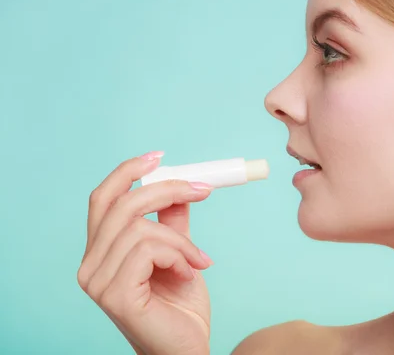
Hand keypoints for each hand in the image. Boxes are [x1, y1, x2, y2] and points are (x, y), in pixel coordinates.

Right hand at [77, 151, 212, 354]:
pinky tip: (188, 274)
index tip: (161, 157)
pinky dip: (178, 255)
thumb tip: (181, 184)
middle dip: (167, 190)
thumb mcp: (178, 252)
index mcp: (100, 252)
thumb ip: (172, 221)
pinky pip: (148, 249)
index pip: (102, 199)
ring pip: (141, 227)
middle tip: (203, 191)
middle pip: (120, 204)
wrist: (188, 348)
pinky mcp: (113, 294)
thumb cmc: (180, 306)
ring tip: (198, 260)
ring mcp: (96, 281)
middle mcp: (90, 264)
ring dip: (181, 240)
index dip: (128, 173)